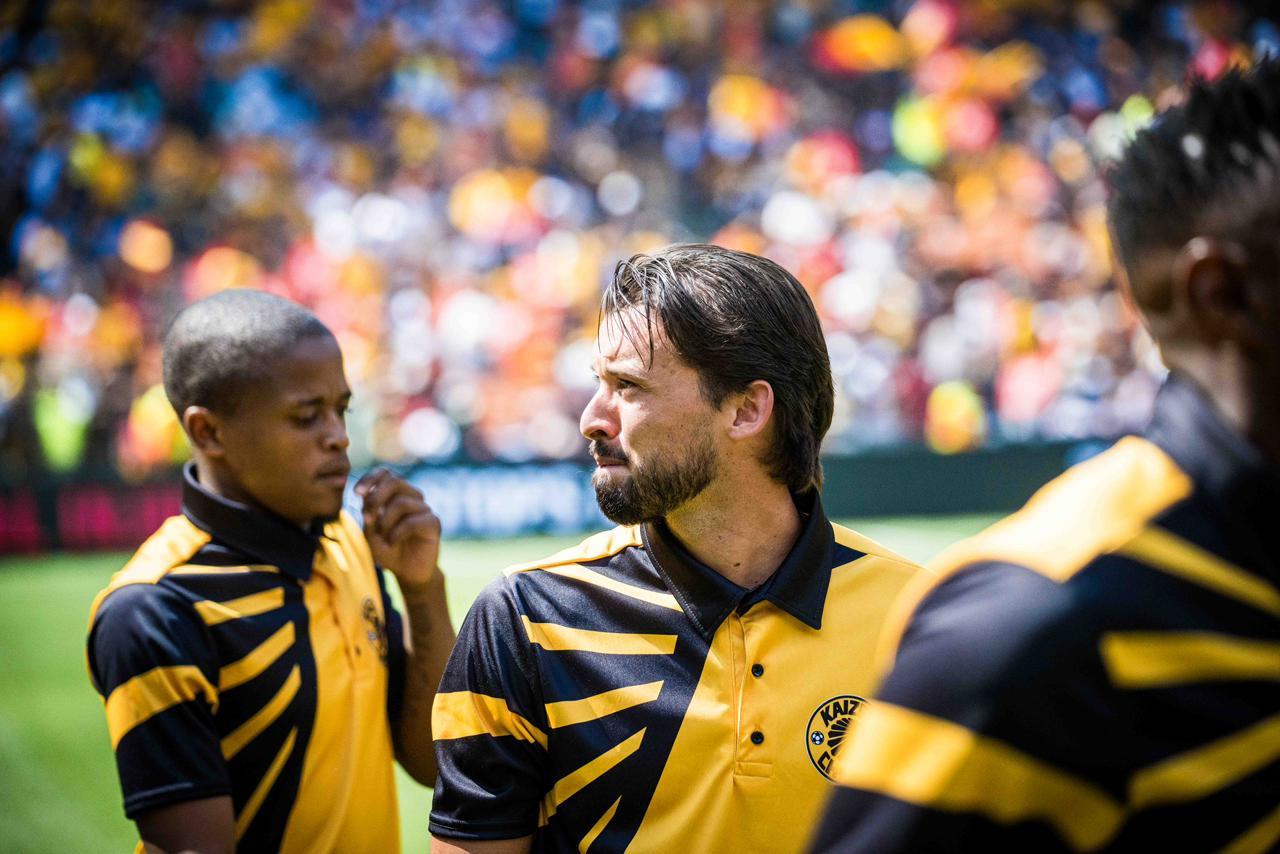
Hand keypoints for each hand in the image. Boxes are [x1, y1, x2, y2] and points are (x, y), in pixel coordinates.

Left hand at [354, 468, 440, 586]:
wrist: (407, 572)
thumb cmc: (388, 550)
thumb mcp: (370, 532)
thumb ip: (368, 513)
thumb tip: (365, 495)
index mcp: (396, 495)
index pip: (386, 473)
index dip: (371, 478)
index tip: (357, 493)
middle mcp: (412, 497)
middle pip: (395, 481)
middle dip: (376, 498)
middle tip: (368, 518)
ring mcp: (424, 509)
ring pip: (401, 502)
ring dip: (385, 522)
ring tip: (383, 537)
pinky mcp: (433, 523)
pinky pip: (411, 521)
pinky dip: (396, 533)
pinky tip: (392, 543)